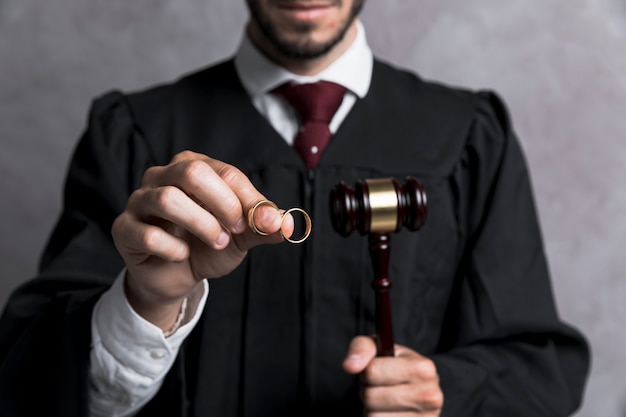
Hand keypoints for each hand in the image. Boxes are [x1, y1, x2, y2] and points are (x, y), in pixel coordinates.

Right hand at [111, 150, 292, 329]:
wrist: (176, 278)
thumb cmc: (207, 246)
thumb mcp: (241, 235)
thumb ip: (263, 227)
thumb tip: (288, 224)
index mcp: (193, 167)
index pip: (225, 173)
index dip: (247, 200)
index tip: (261, 223)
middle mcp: (162, 176)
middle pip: (192, 172)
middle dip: (222, 203)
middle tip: (235, 229)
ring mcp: (139, 200)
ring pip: (167, 199)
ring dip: (201, 225)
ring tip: (217, 243)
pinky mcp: (124, 229)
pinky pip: (147, 234)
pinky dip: (173, 249)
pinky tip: (182, 255)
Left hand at [343, 336, 442, 415]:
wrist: (418, 392)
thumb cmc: (394, 367)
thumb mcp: (380, 349)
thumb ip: (362, 348)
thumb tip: (350, 366)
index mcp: (423, 368)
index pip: (372, 372)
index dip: (367, 371)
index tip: (377, 370)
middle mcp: (429, 396)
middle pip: (370, 397)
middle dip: (368, 391)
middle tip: (379, 388)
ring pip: (373, 416)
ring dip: (371, 409)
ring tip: (384, 402)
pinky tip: (388, 413)